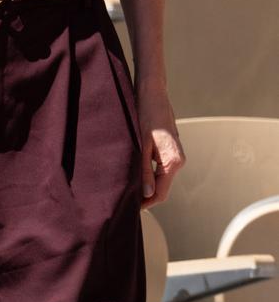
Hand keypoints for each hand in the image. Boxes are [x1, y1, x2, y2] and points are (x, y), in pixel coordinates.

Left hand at [136, 83, 185, 207]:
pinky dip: (148, 173)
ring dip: (146, 184)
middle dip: (145, 195)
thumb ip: (145, 170)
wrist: (152, 92)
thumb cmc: (145, 114)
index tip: (130, 209)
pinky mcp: (169, 149)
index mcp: (173, 161)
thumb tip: (147, 195)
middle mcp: (178, 160)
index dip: (146, 203)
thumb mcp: (141, 143)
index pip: (160, 192)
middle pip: (161, 187)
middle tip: (125, 202)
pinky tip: (134, 174)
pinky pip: (160, 167)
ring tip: (126, 189)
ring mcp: (175, 154)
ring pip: (160, 178)